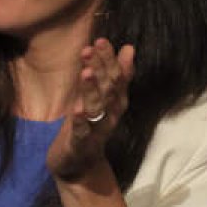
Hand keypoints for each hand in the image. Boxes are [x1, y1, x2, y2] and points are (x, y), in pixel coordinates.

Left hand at [46, 39, 135, 181]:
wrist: (78, 166)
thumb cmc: (89, 126)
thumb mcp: (102, 98)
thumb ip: (113, 74)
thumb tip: (129, 48)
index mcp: (115, 102)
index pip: (116, 77)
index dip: (110, 60)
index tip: (102, 40)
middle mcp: (110, 115)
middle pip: (109, 90)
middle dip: (102, 68)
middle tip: (95, 47)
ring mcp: (97, 130)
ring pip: (97, 108)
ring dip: (92, 90)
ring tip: (86, 72)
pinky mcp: (81, 145)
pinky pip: (82, 132)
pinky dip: (80, 121)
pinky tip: (76, 109)